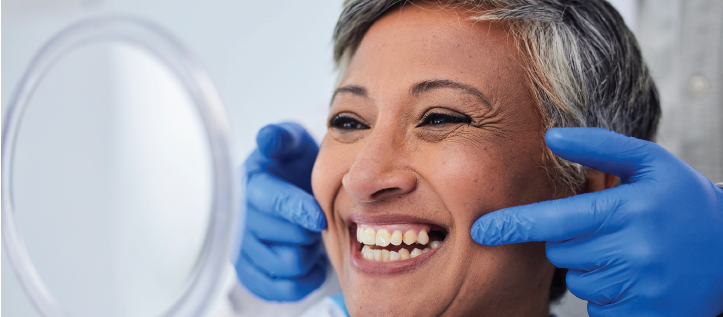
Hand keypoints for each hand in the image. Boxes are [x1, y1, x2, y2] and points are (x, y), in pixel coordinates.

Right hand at [234, 122, 327, 300]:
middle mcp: (240, 219)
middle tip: (318, 220)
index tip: (319, 218)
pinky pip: (279, 289)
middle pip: (286, 238)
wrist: (289, 187)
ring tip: (311, 238)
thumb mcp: (291, 142)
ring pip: (288, 265)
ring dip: (308, 254)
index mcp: (250, 185)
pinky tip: (310, 263)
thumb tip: (269, 138)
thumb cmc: (292, 165)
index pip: (273, 202)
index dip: (298, 211)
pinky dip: (302, 280)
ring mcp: (242, 249)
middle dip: (311, 231)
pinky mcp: (250, 273)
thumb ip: (282, 138)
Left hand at [471, 128, 722, 316]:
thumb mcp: (650, 164)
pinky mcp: (643, 315)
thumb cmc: (682, 200)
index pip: (556, 220)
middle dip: (572, 239)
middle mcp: (633, 251)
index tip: (482, 230)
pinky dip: (608, 292)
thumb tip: (550, 137)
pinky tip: (636, 276)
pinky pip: (597, 306)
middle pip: (561, 252)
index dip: (515, 225)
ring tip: (630, 252)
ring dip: (591, 266)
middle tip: (610, 228)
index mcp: (629, 210)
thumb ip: (599, 148)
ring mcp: (639, 288)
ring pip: (578, 279)